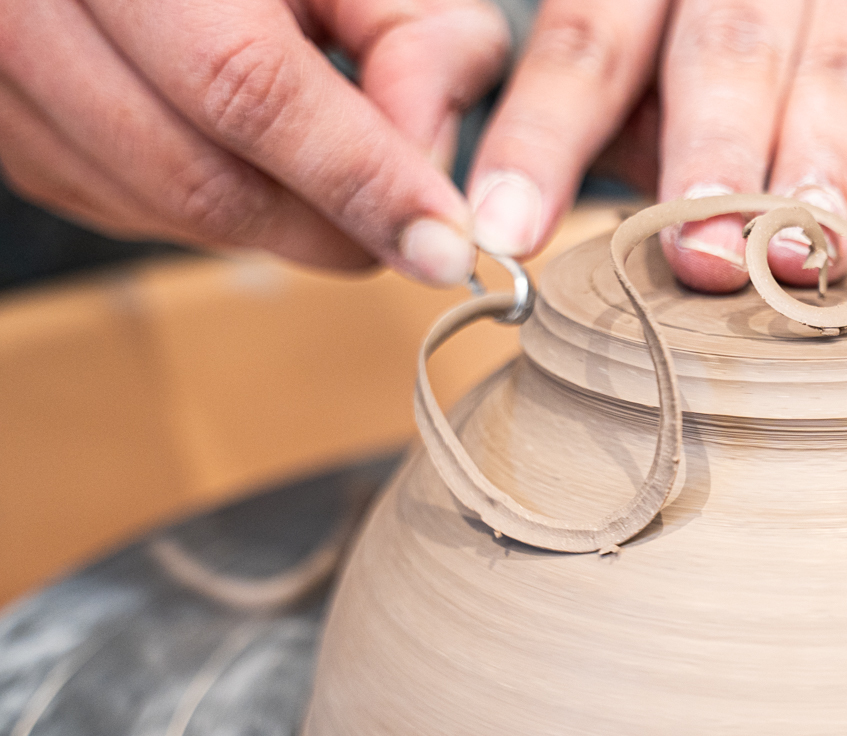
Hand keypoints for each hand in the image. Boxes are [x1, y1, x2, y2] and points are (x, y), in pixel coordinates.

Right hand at [0, 0, 507, 283]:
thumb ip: (414, 44)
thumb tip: (429, 185)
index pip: (249, 87)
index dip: (358, 180)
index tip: (446, 244)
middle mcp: (37, 3)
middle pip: (198, 176)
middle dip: (326, 229)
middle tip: (413, 232)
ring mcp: (5, 70)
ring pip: (159, 208)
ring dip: (272, 225)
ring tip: (337, 179)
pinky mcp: (7, 128)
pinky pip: (117, 207)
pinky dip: (207, 213)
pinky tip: (254, 168)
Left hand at [470, 0, 846, 290]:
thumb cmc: (703, 26)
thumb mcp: (636, 42)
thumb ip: (598, 113)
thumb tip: (532, 226)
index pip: (587, 42)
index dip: (545, 137)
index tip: (508, 228)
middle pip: (727, 49)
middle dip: (715, 161)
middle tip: (703, 262)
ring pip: (836, 67)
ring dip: (816, 171)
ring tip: (793, 255)